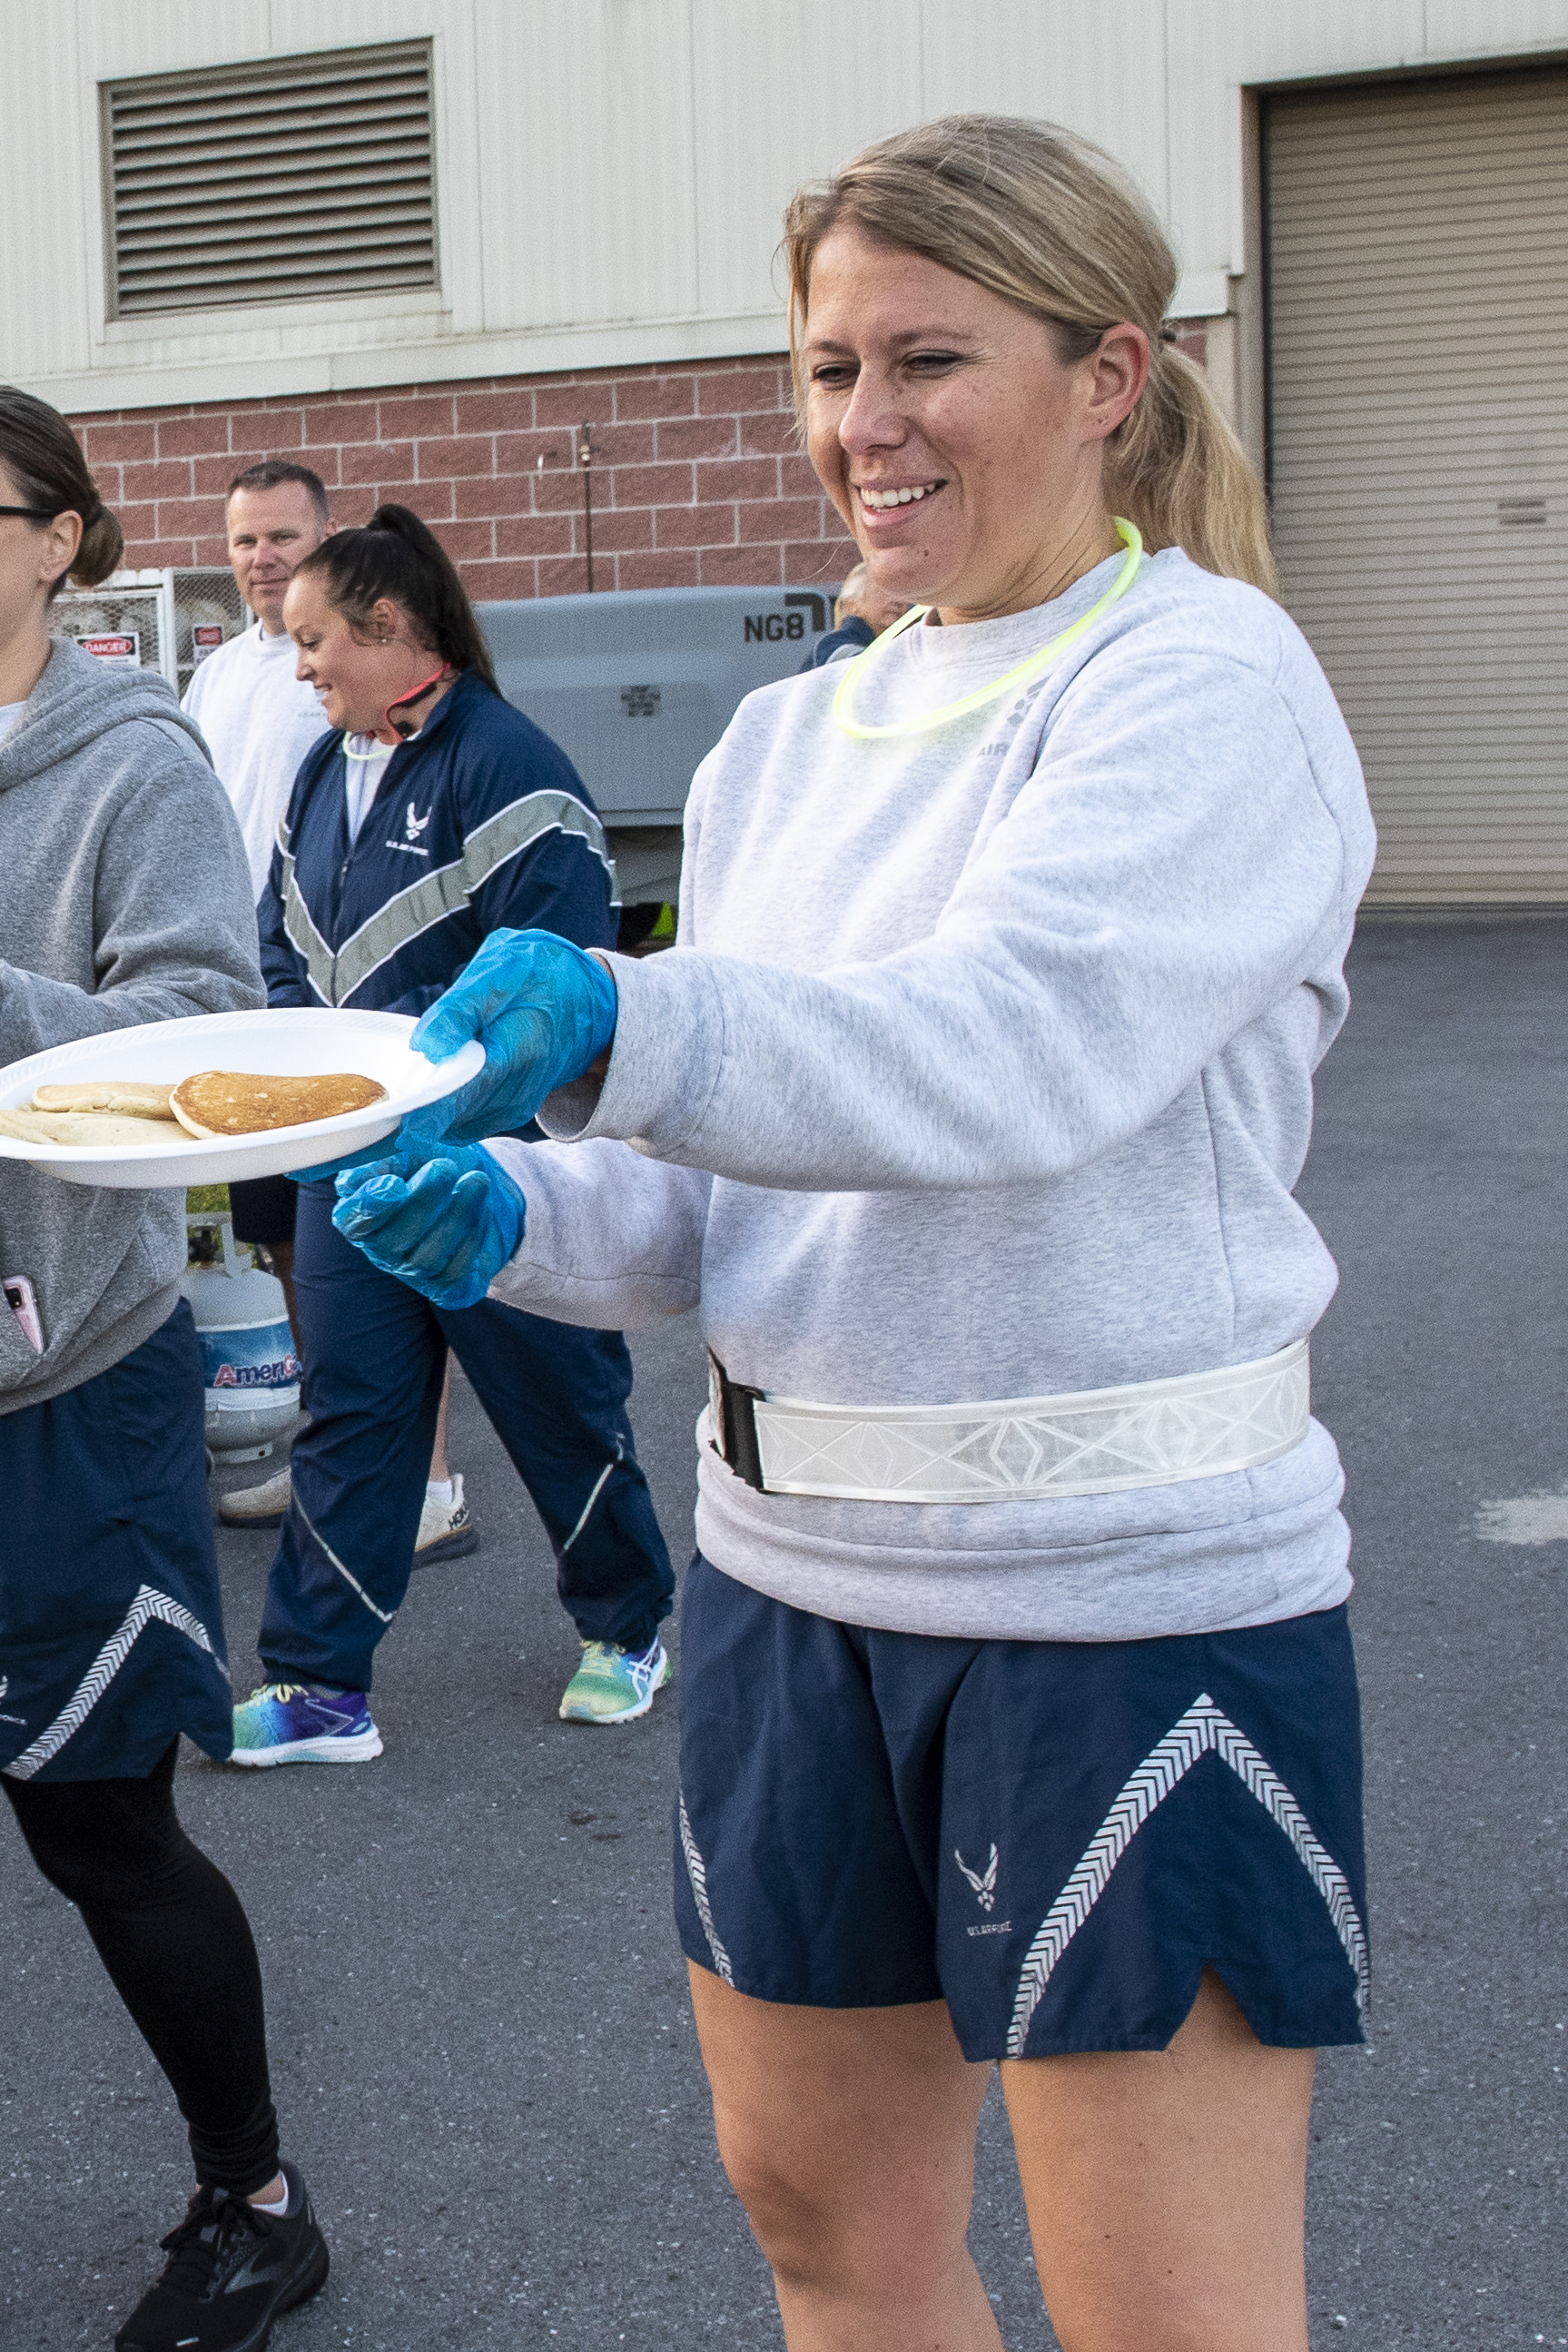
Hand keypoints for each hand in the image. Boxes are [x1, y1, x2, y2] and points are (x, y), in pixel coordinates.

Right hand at [330, 1134, 525, 1309]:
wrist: (472, 1176)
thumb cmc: (428, 1161)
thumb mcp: (404, 1148)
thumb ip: (381, 1159)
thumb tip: (366, 1176)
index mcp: (360, 1214)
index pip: (352, 1221)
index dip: (369, 1206)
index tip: (394, 1184)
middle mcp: (381, 1248)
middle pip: (391, 1241)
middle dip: (421, 1203)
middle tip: (444, 1167)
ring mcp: (411, 1270)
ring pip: (426, 1259)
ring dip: (455, 1216)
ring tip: (477, 1180)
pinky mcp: (444, 1286)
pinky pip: (454, 1275)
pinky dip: (472, 1239)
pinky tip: (482, 1208)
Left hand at [405, 928, 617, 1146]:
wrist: (584, 1000)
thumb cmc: (540, 976)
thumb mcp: (503, 969)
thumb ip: (461, 1007)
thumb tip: (426, 1045)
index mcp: (518, 1050)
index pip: (467, 1092)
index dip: (429, 1111)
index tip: (396, 1122)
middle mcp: (521, 1090)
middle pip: (458, 1116)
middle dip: (417, 1113)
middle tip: (384, 1105)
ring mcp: (517, 1106)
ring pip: (459, 1126)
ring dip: (427, 1115)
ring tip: (403, 1094)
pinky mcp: (510, 1112)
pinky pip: (467, 1125)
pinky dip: (442, 1115)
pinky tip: (428, 1093)